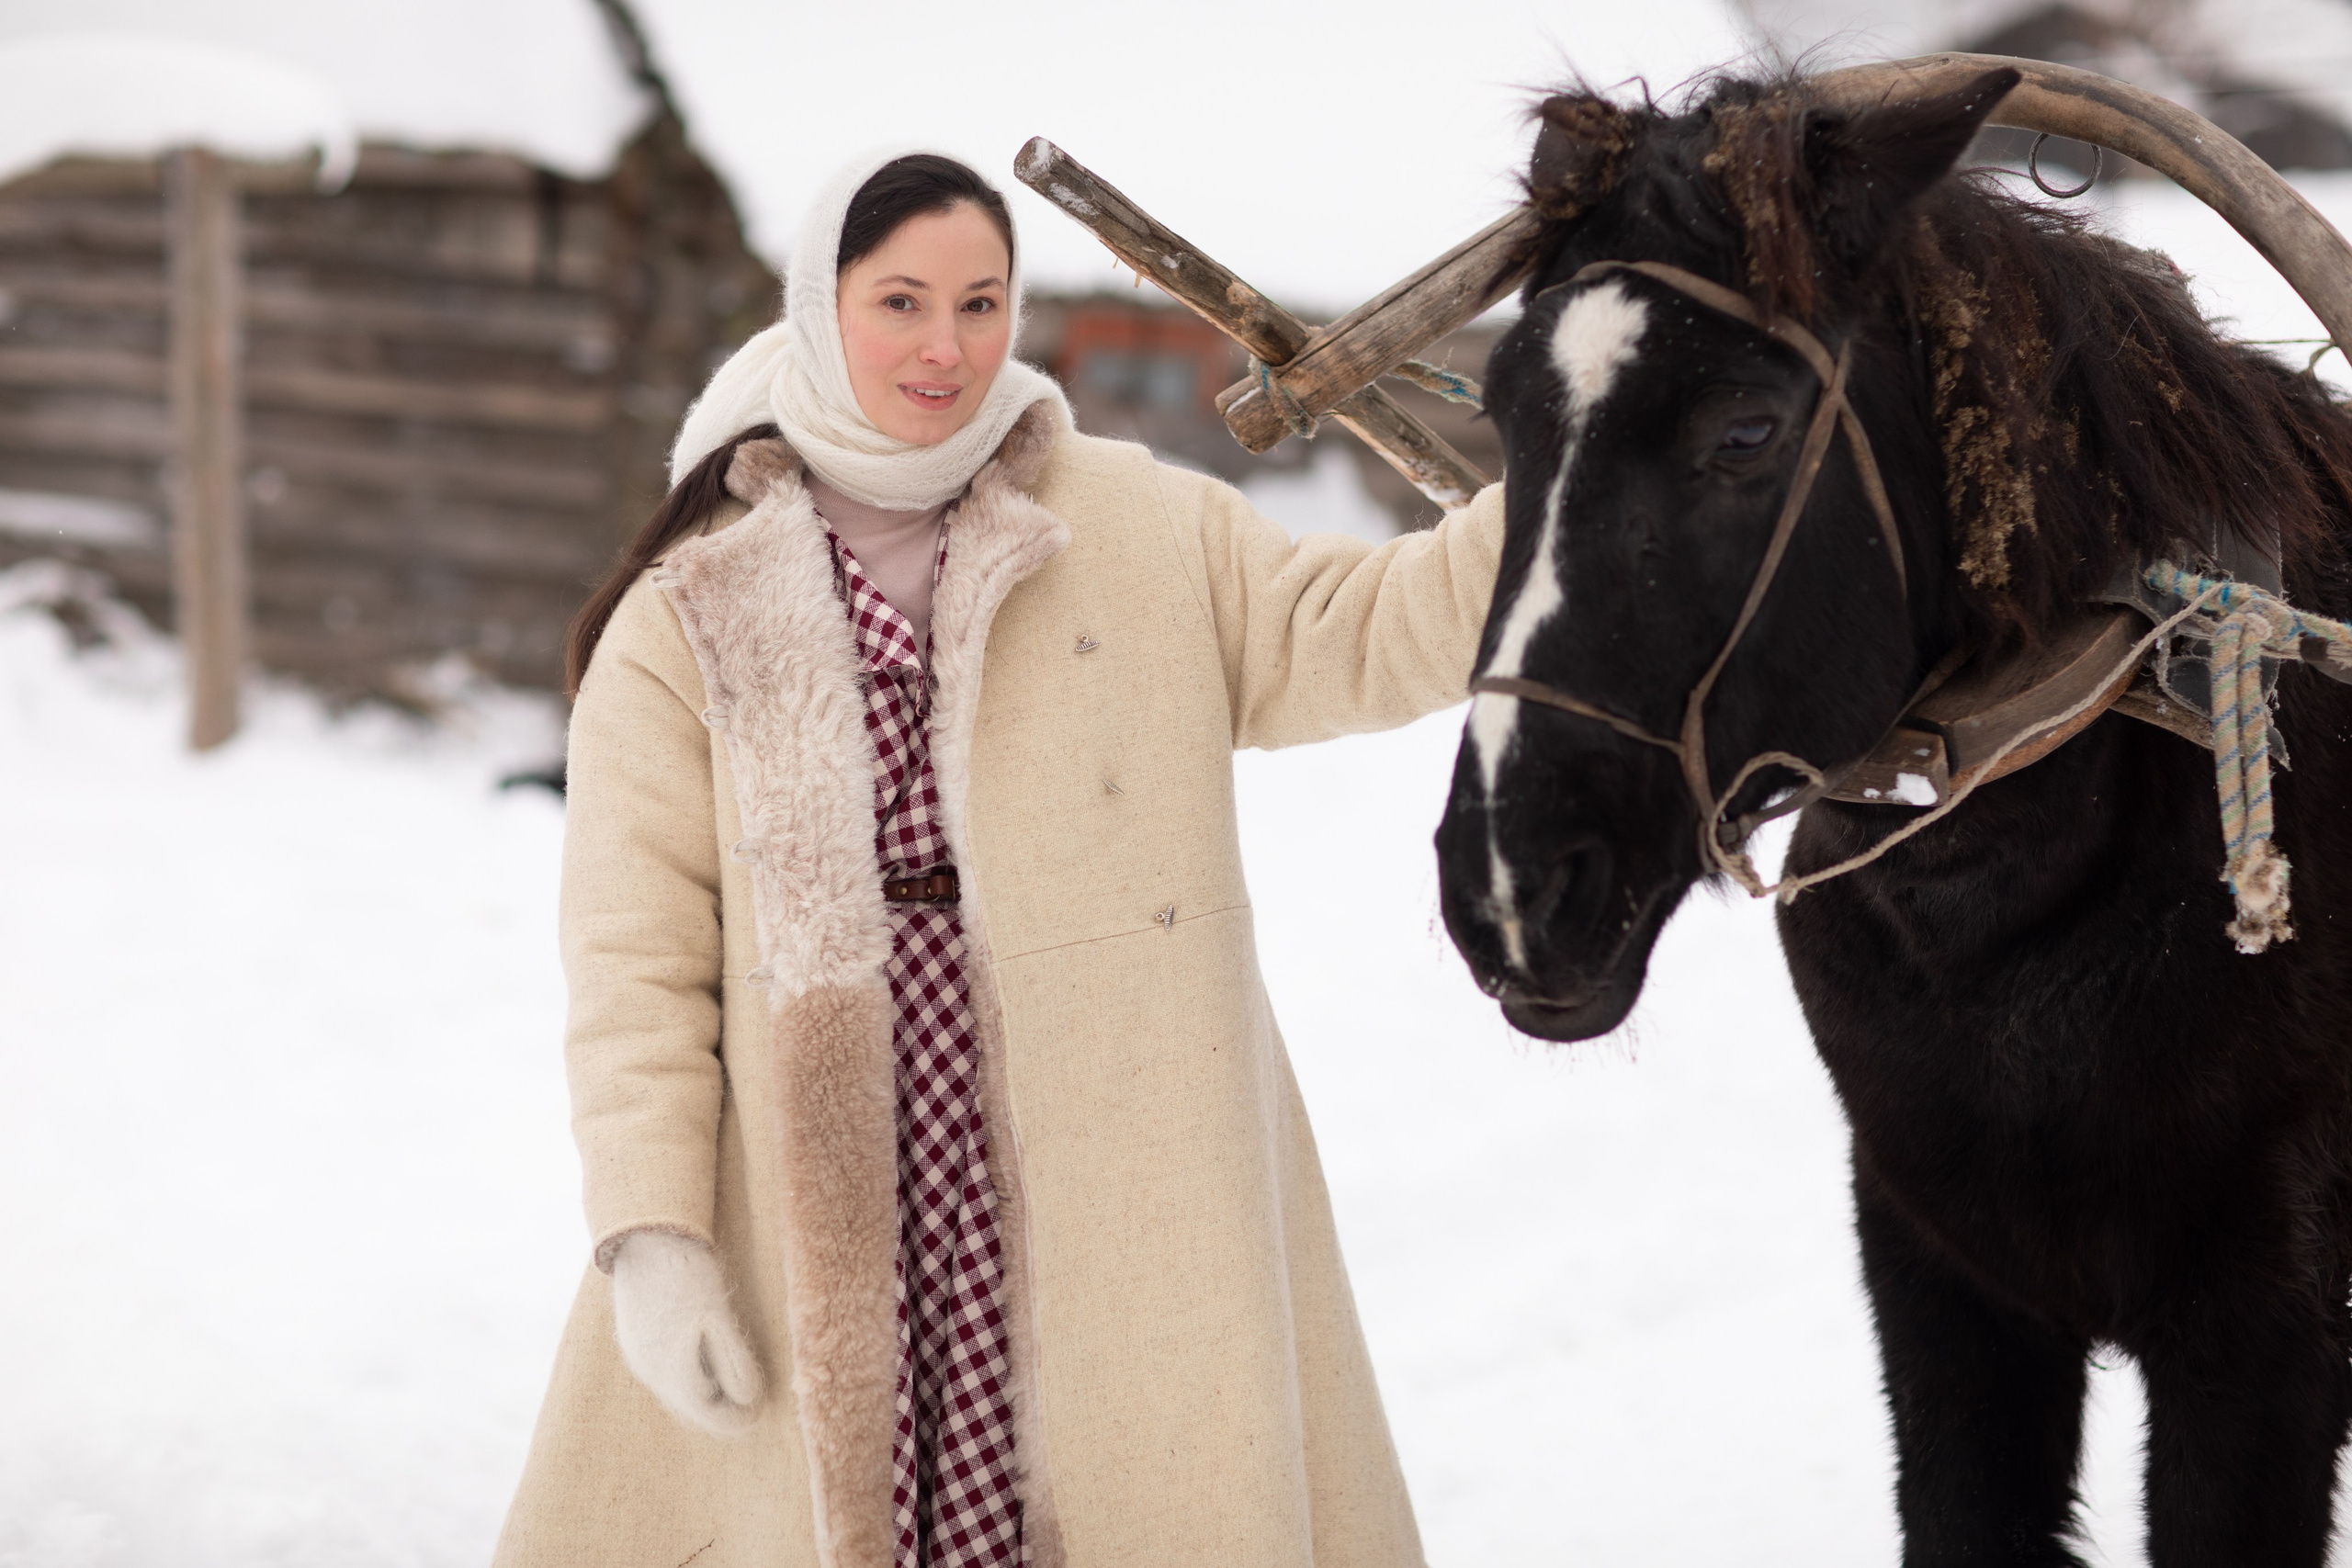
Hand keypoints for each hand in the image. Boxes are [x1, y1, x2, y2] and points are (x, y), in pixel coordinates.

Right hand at [609, 1230, 764, 1433]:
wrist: (647, 1236)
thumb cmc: (688, 1273)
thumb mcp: (719, 1317)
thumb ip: (734, 1362)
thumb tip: (751, 1403)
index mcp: (672, 1371)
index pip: (710, 1414)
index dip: (739, 1415)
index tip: (762, 1408)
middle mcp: (650, 1371)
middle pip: (693, 1406)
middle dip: (724, 1404)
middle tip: (754, 1390)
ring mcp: (639, 1355)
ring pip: (679, 1389)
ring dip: (708, 1387)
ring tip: (735, 1369)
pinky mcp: (636, 1340)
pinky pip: (666, 1371)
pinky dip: (691, 1370)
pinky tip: (706, 1349)